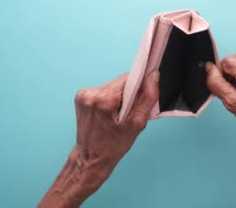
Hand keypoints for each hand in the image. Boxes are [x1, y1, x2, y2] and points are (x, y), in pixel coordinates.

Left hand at [39, 71, 159, 207]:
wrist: (90, 159)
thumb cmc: (112, 146)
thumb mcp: (137, 124)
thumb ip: (148, 97)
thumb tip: (153, 76)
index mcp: (104, 100)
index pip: (129, 78)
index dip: (140, 85)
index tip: (144, 94)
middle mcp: (90, 94)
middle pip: (120, 81)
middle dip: (130, 92)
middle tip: (130, 111)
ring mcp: (83, 95)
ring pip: (113, 85)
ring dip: (120, 95)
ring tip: (120, 114)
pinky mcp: (81, 96)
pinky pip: (104, 90)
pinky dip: (111, 98)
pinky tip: (110, 112)